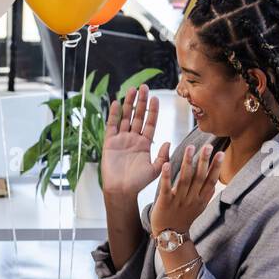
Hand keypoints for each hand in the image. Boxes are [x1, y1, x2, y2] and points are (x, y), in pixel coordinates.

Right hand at [101, 85, 170, 199]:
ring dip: (128, 104)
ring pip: (125, 117)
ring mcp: (121, 139)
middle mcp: (133, 138)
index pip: (150, 123)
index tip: (156, 98)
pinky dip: (113, 114)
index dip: (153, 111)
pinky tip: (116, 103)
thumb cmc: (138, 183)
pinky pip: (111, 126)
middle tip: (144, 87)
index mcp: (145, 143)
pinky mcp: (109, 143)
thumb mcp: (156, 169)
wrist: (121, 190)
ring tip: (131, 90)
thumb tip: (168, 142)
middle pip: (138, 116)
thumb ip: (163, 156)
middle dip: (141, 102)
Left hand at [150, 143, 223, 237]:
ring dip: (187, 163)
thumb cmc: (184, 218)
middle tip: (207, 146)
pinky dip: (167, 176)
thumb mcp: (200, 208)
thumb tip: (215, 182)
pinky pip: (166, 188)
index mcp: (201, 199)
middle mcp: (191, 199)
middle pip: (199, 178)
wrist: (170, 235)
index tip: (220, 153)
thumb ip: (207, 195)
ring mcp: (178, 201)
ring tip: (190, 148)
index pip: (210, 181)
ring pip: (184, 179)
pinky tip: (166, 164)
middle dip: (203, 161)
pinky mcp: (164, 202)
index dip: (216, 167)